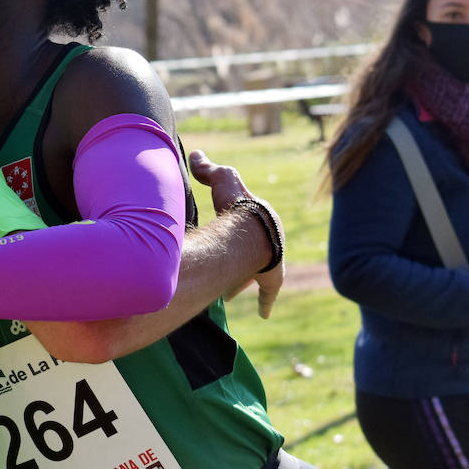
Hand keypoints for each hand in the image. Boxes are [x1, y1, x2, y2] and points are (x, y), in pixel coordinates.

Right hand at [192, 150, 283, 316]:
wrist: (254, 230)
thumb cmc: (239, 205)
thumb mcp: (223, 179)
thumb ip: (208, 170)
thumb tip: (196, 154)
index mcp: (260, 220)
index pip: (249, 226)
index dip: (238, 231)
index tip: (230, 236)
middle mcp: (267, 243)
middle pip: (251, 254)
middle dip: (241, 259)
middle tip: (228, 266)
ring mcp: (270, 264)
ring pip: (255, 275)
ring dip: (244, 281)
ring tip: (230, 291)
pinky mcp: (271, 282)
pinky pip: (268, 295)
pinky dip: (266, 303)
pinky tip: (264, 314)